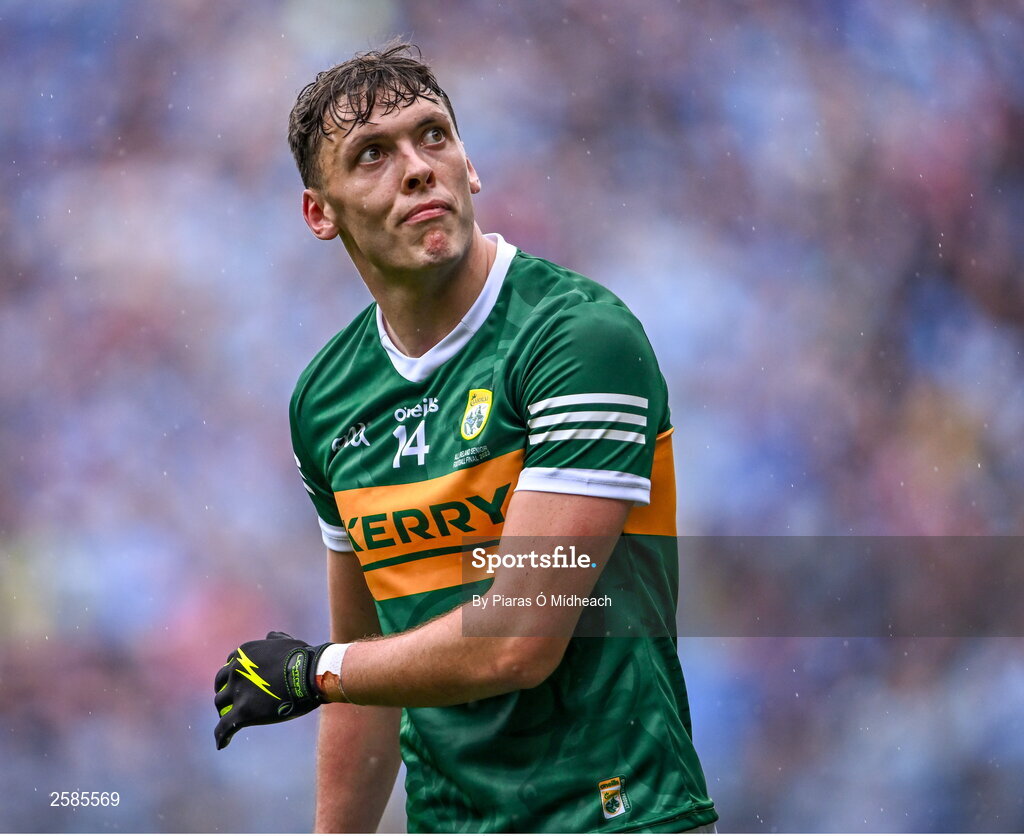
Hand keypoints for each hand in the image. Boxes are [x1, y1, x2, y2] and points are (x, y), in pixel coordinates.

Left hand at [214, 631, 330, 749]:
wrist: (309, 674)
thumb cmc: (303, 658)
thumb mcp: (286, 641)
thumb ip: (274, 639)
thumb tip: (270, 637)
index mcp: (244, 654)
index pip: (229, 667)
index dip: (232, 677)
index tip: (238, 684)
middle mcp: (235, 671)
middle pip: (221, 686)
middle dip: (225, 694)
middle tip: (231, 703)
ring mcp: (237, 692)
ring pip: (221, 705)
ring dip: (224, 713)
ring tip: (232, 722)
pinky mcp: (242, 713)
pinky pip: (224, 727)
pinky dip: (221, 736)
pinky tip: (222, 743)